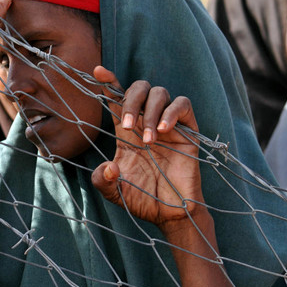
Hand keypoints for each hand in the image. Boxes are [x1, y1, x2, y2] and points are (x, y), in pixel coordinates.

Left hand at [91, 67, 205, 229]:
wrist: (171, 214)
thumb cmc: (144, 200)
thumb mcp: (115, 192)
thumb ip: (103, 181)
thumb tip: (108, 167)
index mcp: (127, 131)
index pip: (117, 98)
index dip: (109, 82)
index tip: (98, 72)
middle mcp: (146, 122)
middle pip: (138, 87)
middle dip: (130, 99)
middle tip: (128, 127)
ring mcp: (168, 124)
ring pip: (160, 92)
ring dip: (150, 112)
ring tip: (149, 141)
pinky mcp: (188, 131)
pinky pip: (183, 105)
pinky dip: (172, 112)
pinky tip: (164, 131)